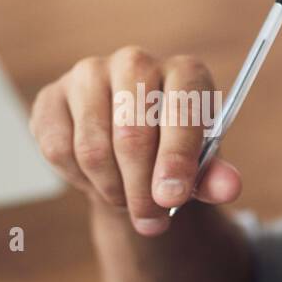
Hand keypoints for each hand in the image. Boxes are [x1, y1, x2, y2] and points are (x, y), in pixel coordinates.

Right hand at [28, 47, 241, 234]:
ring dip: (111, 188)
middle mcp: (135, 62)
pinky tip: (96, 179)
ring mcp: (89, 74)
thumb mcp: (199, 167)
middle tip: (150, 219)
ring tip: (125, 198)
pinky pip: (58, 149)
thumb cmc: (171, 153)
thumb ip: (214, 177)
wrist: (127, 149)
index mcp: (184, 72)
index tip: (172, 197)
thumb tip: (229, 188)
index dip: (176, 157)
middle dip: (141, 190)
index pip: (181, 107)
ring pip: (93, 148)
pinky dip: (78, 178)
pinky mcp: (52, 96)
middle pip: (132, 135)